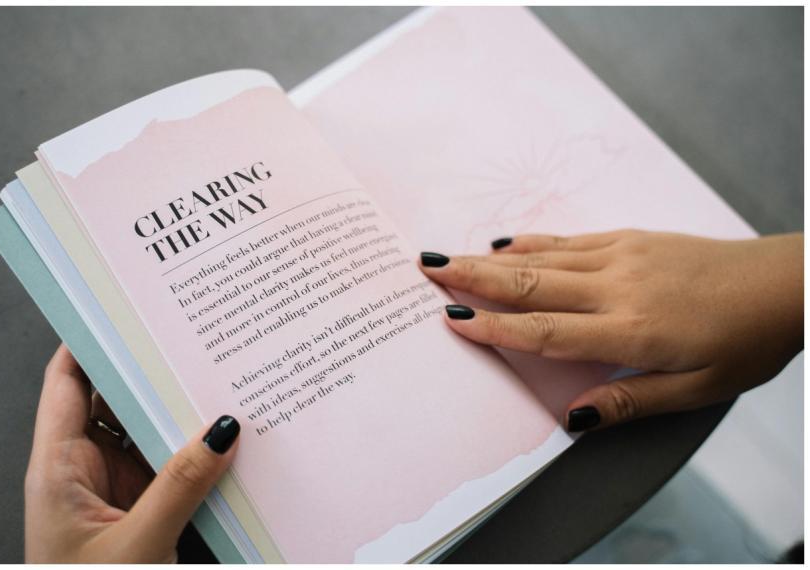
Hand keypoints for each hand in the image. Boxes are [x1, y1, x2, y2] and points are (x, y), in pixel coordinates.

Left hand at [25, 344, 240, 562]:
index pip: (67, 384)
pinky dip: (191, 452)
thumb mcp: (137, 545)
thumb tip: (222, 433)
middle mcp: (81, 471)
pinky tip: (221, 441)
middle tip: (190, 342)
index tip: (127, 312)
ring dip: (176, 416)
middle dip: (150, 373)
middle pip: (112, 401)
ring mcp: (112, 490)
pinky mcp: (139, 510)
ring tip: (215, 388)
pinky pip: (166, 466)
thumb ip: (180, 488)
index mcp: (57, 470)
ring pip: (143, 433)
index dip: (91, 342)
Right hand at [419, 230, 802, 430]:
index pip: (545, 329)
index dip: (494, 327)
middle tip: (425, 270)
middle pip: (530, 282)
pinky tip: (506, 244)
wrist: (783, 285)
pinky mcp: (630, 239)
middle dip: (472, 277)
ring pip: (542, 257)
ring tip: (449, 255)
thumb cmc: (743, 342)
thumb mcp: (695, 389)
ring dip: (491, 257)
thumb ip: (628, 401)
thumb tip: (572, 419)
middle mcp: (617, 286)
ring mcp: (622, 256)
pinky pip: (569, 240)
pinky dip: (532, 243)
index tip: (451, 320)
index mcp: (630, 330)